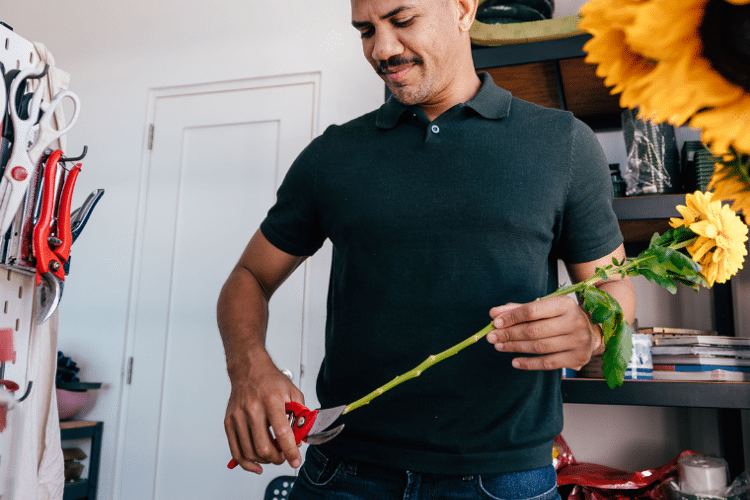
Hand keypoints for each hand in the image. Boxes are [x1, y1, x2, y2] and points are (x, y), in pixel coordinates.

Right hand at [224, 354, 304, 473]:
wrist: (249, 369)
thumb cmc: (271, 381)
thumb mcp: (293, 392)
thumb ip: (300, 415)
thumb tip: (299, 439)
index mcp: (271, 401)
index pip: (282, 433)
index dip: (290, 451)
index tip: (296, 461)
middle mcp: (252, 409)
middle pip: (263, 447)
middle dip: (277, 458)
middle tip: (284, 456)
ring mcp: (238, 417)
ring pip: (250, 452)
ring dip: (265, 461)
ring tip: (273, 456)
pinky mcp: (229, 422)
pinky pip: (236, 451)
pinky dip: (247, 463)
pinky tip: (257, 465)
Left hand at [486, 295, 602, 370]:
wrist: (590, 331)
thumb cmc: (561, 317)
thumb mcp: (544, 307)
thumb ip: (519, 309)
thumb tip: (494, 314)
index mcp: (565, 304)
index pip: (532, 310)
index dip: (512, 317)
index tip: (495, 322)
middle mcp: (574, 321)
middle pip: (534, 331)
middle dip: (509, 334)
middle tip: (491, 337)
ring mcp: (578, 341)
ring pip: (539, 347)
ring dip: (515, 348)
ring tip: (499, 346)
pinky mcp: (578, 358)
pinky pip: (548, 363)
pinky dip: (529, 363)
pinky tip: (514, 361)